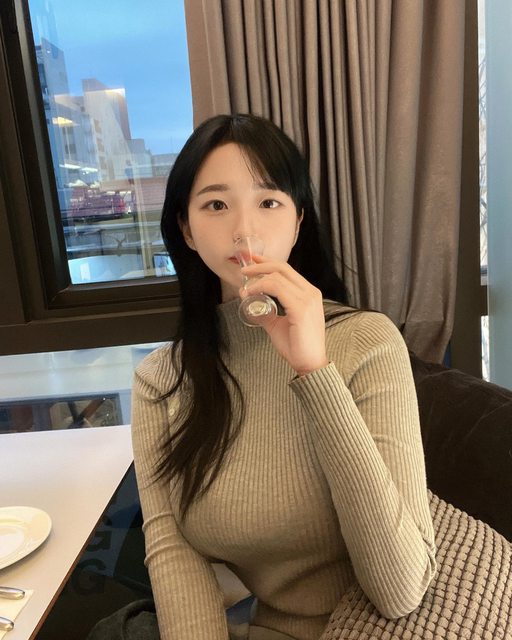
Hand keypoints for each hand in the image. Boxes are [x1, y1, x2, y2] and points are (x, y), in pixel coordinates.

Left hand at [240, 255, 328, 375]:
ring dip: (257, 279)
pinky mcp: (301, 308)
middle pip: (282, 268)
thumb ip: (267, 311)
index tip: (252, 262)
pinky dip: (260, 288)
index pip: (287, 270)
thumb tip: (251, 302)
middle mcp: (310, 292)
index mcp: (308, 294)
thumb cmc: (297, 346)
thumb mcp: (278, 324)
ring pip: (278, 276)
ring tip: (245, 288)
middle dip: (260, 265)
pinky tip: (250, 295)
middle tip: (244, 269)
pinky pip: (276, 288)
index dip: (268, 263)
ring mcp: (307, 299)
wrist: (310, 364)